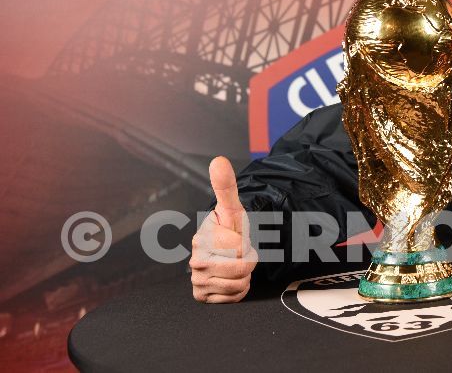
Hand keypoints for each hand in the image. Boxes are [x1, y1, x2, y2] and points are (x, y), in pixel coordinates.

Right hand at [190, 156, 257, 302]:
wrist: (228, 252)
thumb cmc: (231, 229)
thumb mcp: (233, 208)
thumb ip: (226, 186)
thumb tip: (218, 160)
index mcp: (201, 238)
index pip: (240, 247)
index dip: (247, 243)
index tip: (239, 238)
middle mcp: (195, 260)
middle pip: (241, 268)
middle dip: (249, 260)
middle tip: (240, 253)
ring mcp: (197, 280)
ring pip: (238, 284)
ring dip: (245, 276)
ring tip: (236, 264)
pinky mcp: (201, 297)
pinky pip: (233, 298)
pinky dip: (238, 291)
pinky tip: (231, 279)